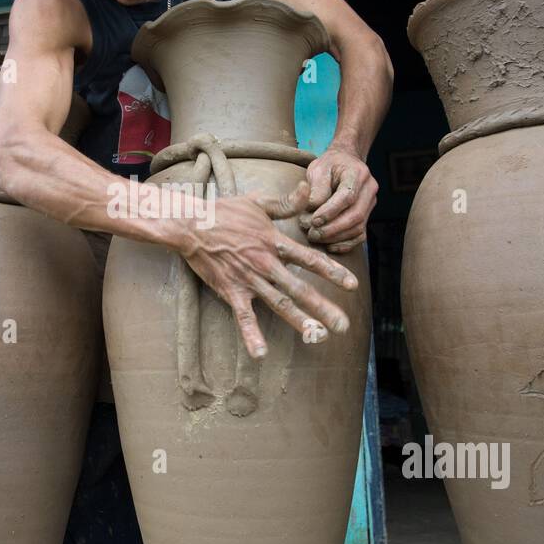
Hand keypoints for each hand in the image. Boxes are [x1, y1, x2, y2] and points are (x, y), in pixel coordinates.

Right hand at [176, 181, 358, 358]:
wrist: (190, 224)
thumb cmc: (223, 212)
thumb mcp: (258, 202)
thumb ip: (286, 202)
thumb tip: (308, 189)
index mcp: (274, 242)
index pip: (310, 259)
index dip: (333, 272)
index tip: (353, 285)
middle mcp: (266, 263)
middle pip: (300, 288)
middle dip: (323, 307)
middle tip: (344, 325)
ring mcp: (249, 279)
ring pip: (279, 303)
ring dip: (300, 321)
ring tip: (318, 336)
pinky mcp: (231, 291)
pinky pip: (243, 317)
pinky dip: (251, 335)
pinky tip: (261, 354)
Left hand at [298, 147, 377, 252]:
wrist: (345, 162)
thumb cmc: (329, 165)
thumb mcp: (318, 169)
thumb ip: (316, 188)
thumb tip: (312, 209)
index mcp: (357, 173)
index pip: (347, 196)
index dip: (330, 211)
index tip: (313, 220)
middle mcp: (369, 188)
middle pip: (355, 215)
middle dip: (332, 228)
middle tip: (312, 233)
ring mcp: (371, 203)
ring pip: (358, 227)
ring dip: (336, 237)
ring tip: (315, 237)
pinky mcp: (367, 215)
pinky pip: (360, 235)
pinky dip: (345, 243)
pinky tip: (329, 245)